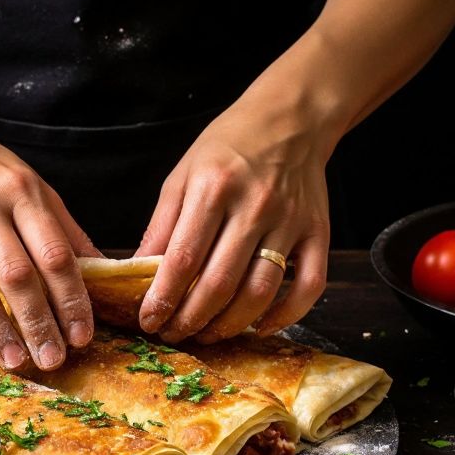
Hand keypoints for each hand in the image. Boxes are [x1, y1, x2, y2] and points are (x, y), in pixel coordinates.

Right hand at [0, 105, 99, 370]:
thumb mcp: (27, 182)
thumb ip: (62, 226)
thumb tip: (104, 268)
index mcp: (22, 191)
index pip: (56, 254)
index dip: (72, 300)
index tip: (83, 336)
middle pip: (18, 275)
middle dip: (40, 323)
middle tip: (54, 361)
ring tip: (15, 360)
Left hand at [135, 95, 333, 343]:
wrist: (290, 120)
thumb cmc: (228, 148)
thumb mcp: (182, 176)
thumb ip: (160, 227)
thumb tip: (134, 274)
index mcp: (214, 188)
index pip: (183, 258)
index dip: (163, 297)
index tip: (149, 321)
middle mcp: (255, 206)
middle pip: (220, 282)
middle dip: (190, 319)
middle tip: (173, 334)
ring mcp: (290, 222)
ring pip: (260, 292)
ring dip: (230, 325)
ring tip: (206, 334)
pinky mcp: (319, 233)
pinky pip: (308, 286)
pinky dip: (285, 315)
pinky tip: (259, 327)